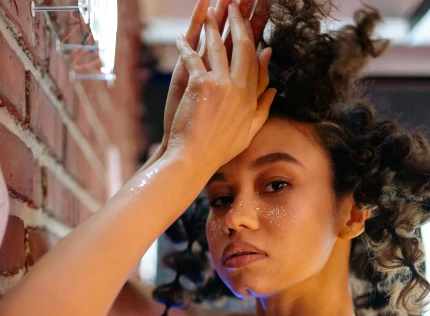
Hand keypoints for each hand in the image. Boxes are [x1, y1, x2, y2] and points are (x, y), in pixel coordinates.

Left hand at [166, 2, 276, 172]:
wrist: (194, 159)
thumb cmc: (219, 149)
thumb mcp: (249, 131)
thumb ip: (263, 108)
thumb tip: (274, 89)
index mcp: (250, 98)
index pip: (255, 61)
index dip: (253, 40)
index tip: (251, 26)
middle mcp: (239, 88)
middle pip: (242, 47)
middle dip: (238, 23)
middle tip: (233, 6)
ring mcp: (220, 85)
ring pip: (218, 46)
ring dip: (212, 27)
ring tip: (209, 13)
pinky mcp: (200, 85)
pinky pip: (193, 58)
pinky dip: (186, 47)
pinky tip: (180, 38)